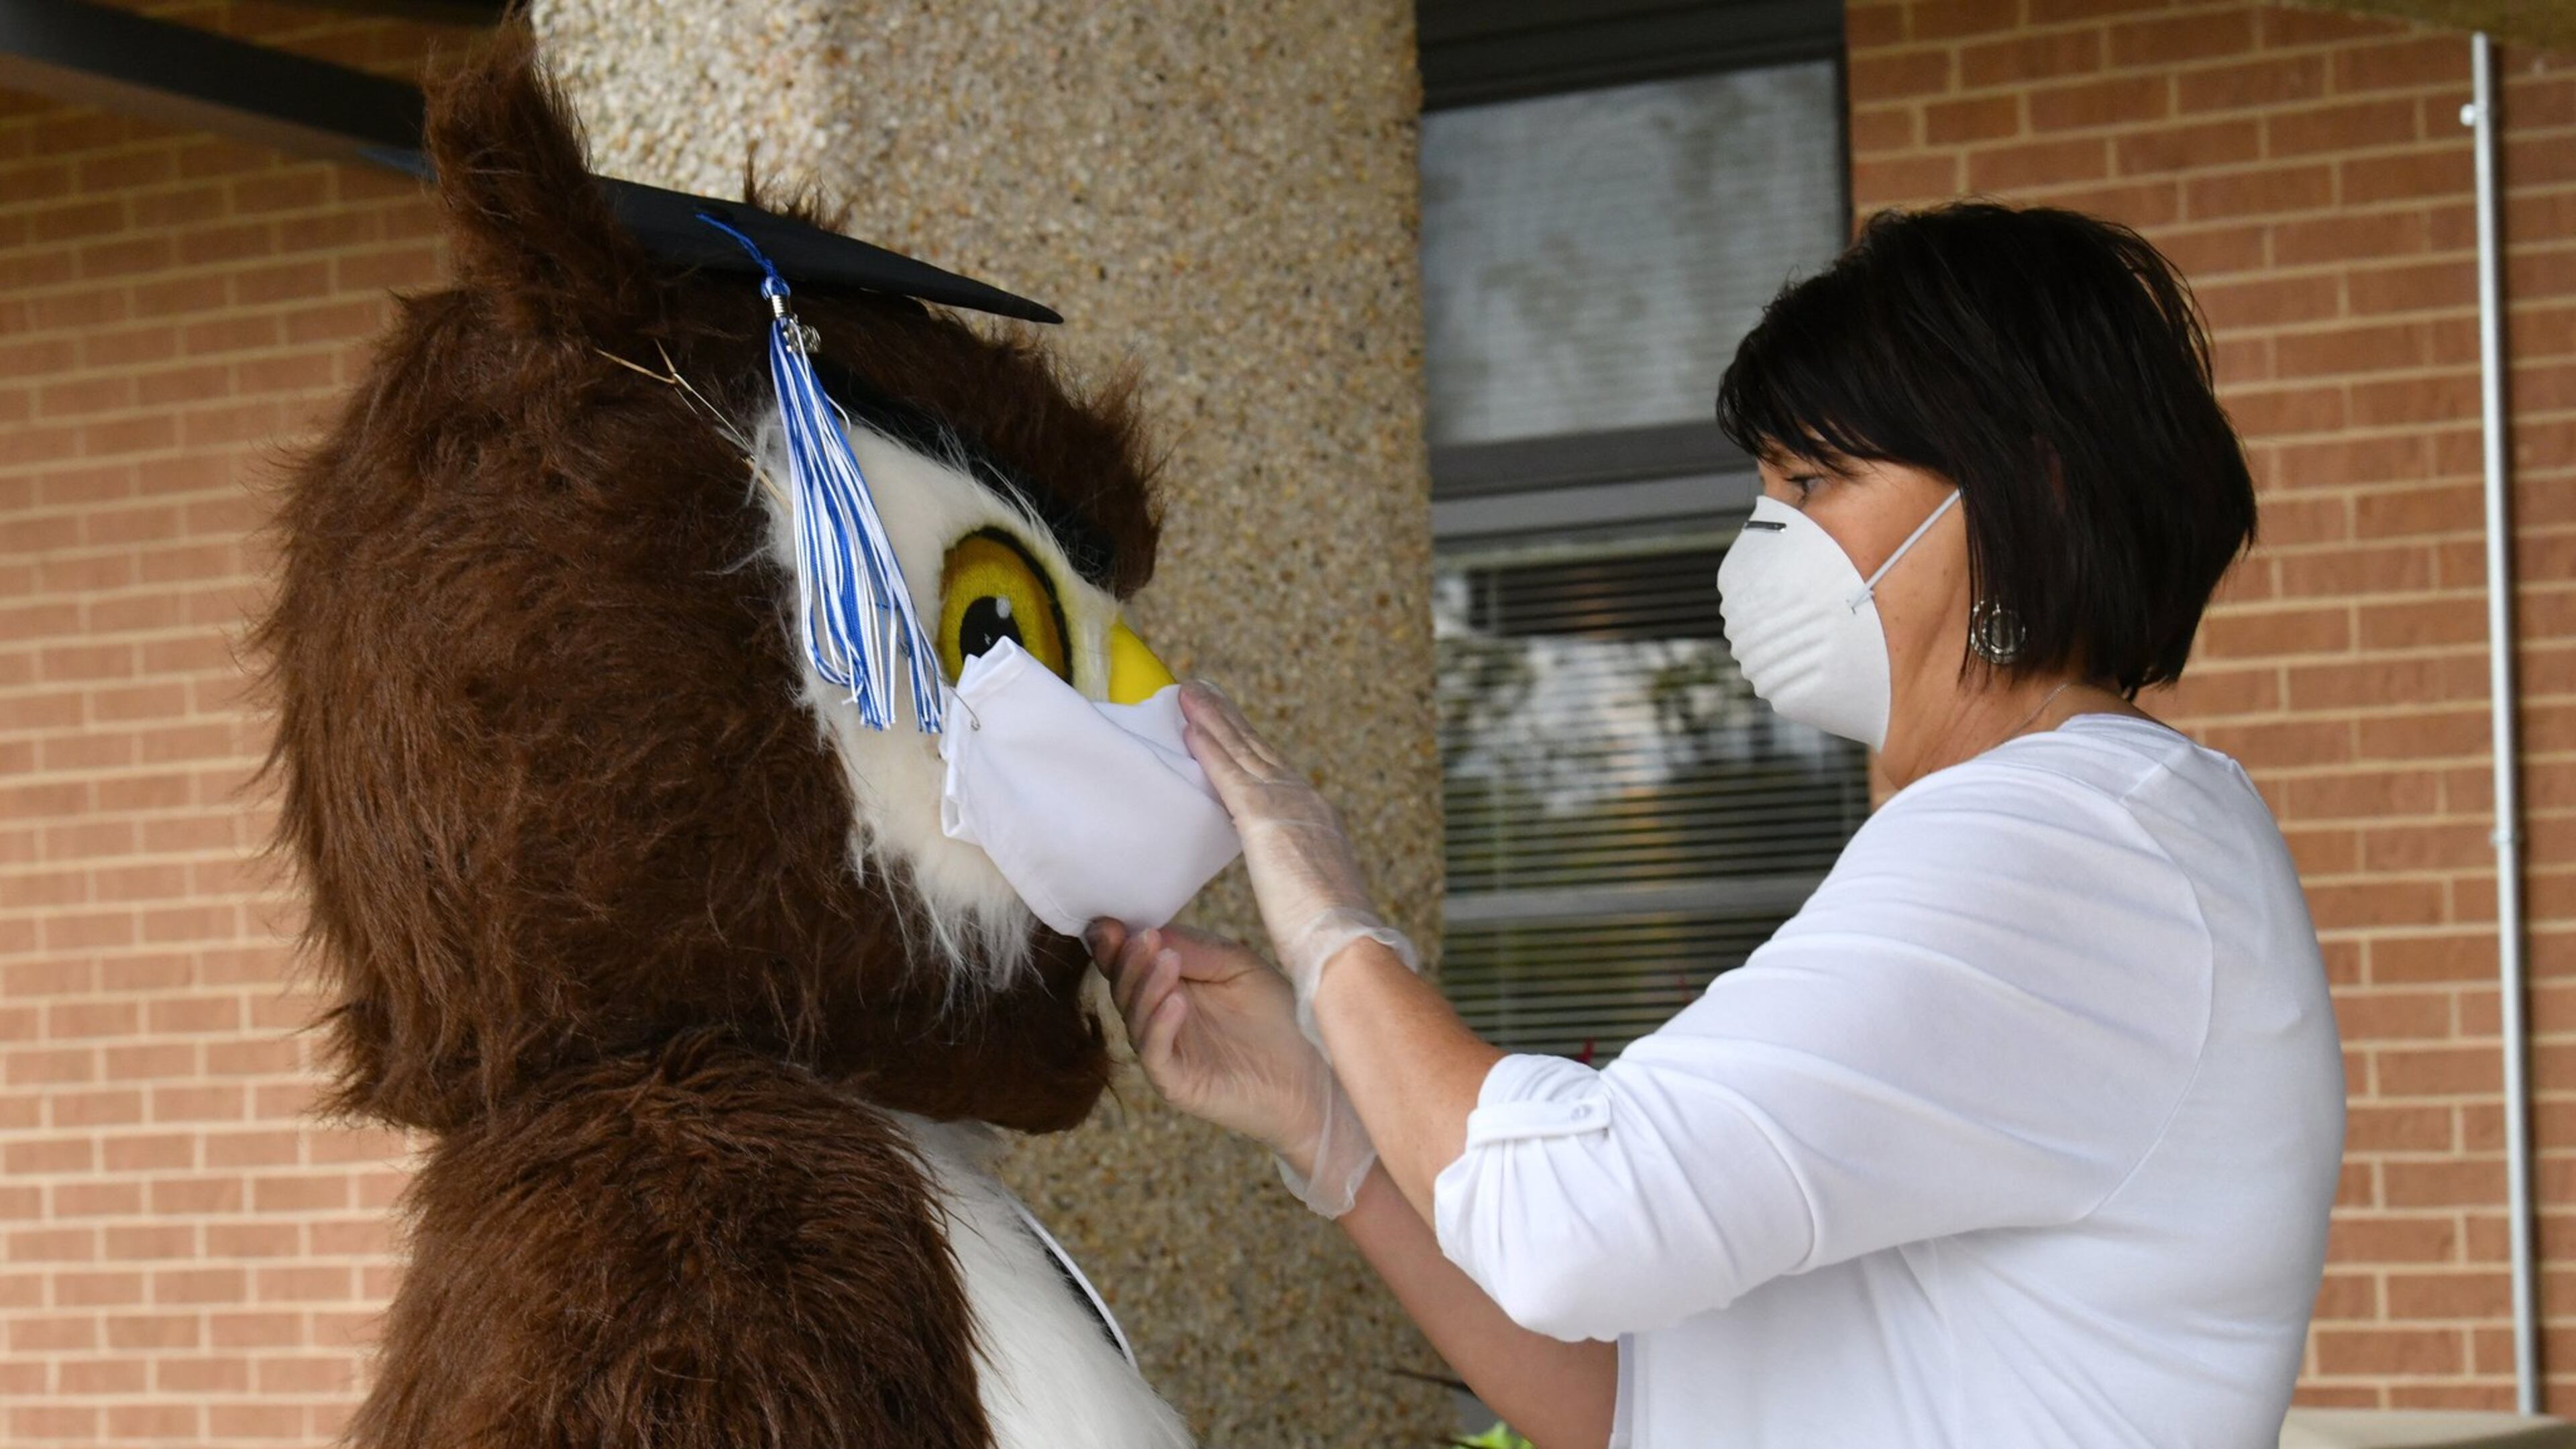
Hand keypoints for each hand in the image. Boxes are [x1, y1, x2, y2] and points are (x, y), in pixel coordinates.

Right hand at [1090, 919, 1376, 1215]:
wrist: (1315, 1073)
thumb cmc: (1281, 1016)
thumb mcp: (1238, 966)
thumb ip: (1196, 949)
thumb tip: (1149, 932)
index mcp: (1168, 987)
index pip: (1127, 964)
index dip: (1113, 943)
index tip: (1110, 922)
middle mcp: (1159, 1021)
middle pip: (1123, 989)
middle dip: (1128, 961)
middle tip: (1143, 938)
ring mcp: (1168, 1053)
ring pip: (1135, 1019)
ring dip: (1145, 986)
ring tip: (1166, 960)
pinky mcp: (1179, 1084)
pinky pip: (1156, 1054)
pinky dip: (1160, 1026)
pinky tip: (1176, 1000)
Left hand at [1176, 682, 1416, 1027]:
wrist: (1347, 947)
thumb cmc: (1332, 941)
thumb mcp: (1315, 898)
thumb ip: (1300, 882)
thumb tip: (1296, 892)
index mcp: (1318, 821)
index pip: (1275, 773)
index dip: (1248, 745)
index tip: (1227, 722)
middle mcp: (1306, 802)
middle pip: (1258, 750)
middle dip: (1228, 718)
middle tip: (1201, 690)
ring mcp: (1287, 806)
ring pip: (1241, 751)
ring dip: (1213, 718)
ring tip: (1187, 693)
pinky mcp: (1264, 819)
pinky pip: (1229, 773)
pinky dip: (1209, 746)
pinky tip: (1188, 727)